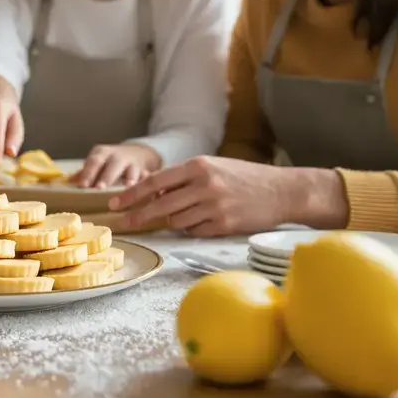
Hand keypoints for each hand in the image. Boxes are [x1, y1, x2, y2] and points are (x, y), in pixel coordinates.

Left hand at [74, 143, 161, 188]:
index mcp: (102, 153)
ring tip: (128, 188)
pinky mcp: (146, 170)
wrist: (138, 153)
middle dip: (106, 176)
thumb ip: (85, 173)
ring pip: (131, 170)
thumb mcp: (97, 162)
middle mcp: (117, 156)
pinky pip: (147, 177)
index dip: (88, 172)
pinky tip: (148, 191)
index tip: (83, 185)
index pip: (93, 162)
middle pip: (112, 164)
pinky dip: (147, 183)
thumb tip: (67, 183)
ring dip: (130, 179)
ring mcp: (133, 163)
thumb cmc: (110, 162)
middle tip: (100, 188)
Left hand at [108, 156, 337, 236]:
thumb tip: (151, 191)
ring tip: (185, 214)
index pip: (155, 182)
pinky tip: (203, 220)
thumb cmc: (244, 177)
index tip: (116, 203)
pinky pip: (194, 231)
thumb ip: (184, 178)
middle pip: (160, 205)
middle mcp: (204, 185)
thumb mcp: (212, 167)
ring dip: (173, 221)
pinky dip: (192, 228)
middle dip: (138, 215)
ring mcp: (214, 207)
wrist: (281, 191)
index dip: (132, 194)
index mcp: (199, 166)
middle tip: (124, 222)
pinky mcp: (223, 226)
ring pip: (176, 221)